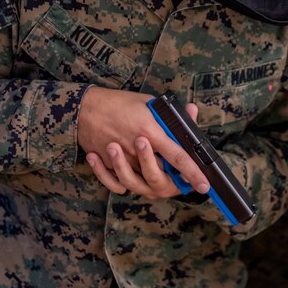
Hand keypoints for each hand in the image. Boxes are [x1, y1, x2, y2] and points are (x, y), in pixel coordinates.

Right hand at [78, 87, 208, 198]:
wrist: (83, 107)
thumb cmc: (117, 102)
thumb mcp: (148, 103)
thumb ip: (170, 114)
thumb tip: (191, 113)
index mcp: (151, 132)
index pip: (178, 156)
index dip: (193, 172)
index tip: (204, 185)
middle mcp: (136, 148)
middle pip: (158, 174)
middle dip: (169, 179)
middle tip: (179, 181)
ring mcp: (120, 159)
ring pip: (138, 182)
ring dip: (145, 178)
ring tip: (148, 175)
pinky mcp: (106, 165)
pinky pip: (116, 184)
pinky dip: (121, 184)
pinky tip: (126, 178)